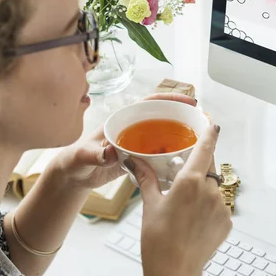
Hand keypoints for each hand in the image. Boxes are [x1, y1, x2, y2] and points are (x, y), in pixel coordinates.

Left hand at [51, 92, 197, 189]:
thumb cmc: (75, 161)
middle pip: (162, 116)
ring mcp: (137, 143)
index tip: (188, 101)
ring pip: (164, 135)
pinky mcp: (139, 158)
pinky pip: (160, 154)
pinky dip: (172, 156)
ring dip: (180, 136)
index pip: (150, 103)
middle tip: (202, 121)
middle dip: (182, 116)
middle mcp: (133, 128)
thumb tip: (110, 152)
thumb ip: (96, 154)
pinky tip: (184, 161)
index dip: (170, 99)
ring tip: (200, 140)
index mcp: (122, 120)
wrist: (74, 176)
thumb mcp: (84, 156)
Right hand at [125, 124, 231, 275]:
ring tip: (186, 207)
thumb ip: (146, 178)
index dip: (210, 134)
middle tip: (184, 178)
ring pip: (214, 187)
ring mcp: (221, 207)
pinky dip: (209, 207)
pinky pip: (219, 205)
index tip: (212, 124)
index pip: (205, 148)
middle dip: (199, 168)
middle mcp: (209, 191)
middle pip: (209, 167)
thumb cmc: (159, 242)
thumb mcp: (150, 205)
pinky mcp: (227, 221)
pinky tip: (194, 220)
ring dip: (203, 190)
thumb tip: (135, 161)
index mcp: (190, 182)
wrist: (174, 271)